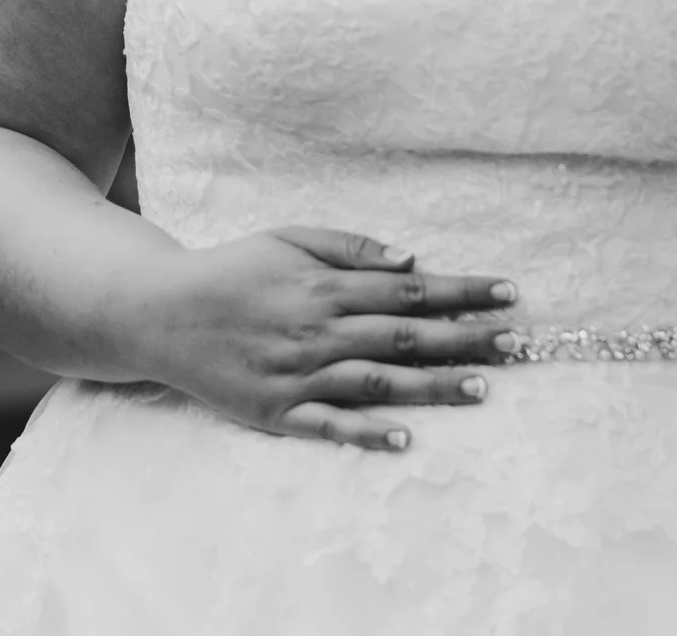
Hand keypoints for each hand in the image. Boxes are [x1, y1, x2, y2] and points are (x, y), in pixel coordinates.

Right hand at [126, 226, 518, 451]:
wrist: (160, 314)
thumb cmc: (234, 271)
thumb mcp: (289, 239)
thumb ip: (350, 247)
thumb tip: (411, 260)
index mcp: (323, 286)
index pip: (409, 289)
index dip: (462, 291)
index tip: (508, 294)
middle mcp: (316, 331)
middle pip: (403, 336)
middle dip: (464, 338)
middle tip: (516, 343)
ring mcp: (296, 375)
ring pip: (376, 383)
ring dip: (432, 386)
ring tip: (481, 387)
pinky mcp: (276, 412)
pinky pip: (328, 426)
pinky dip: (366, 433)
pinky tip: (405, 438)